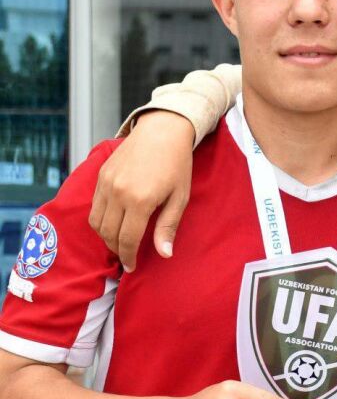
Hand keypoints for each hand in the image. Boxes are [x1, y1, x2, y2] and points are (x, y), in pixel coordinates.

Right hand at [89, 110, 194, 271]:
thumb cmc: (177, 164)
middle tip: (127, 257)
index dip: (128, 257)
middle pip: (108, 234)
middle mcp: (118, 193)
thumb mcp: (179, 197)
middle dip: (117, 250)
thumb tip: (165, 254)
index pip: (127, 240)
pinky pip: (94, 206)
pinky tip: (114, 223)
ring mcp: (106, 183)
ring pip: (96, 222)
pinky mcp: (100, 175)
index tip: (132, 267)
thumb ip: (168, 227)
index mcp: (140, 201)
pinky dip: (101, 219)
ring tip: (120, 242)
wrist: (163, 131)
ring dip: (106, 237)